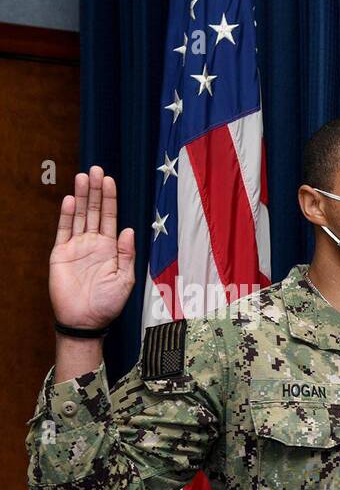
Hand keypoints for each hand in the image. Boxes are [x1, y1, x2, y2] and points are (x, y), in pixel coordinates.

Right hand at [49, 166, 135, 330]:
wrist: (85, 320)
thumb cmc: (108, 303)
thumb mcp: (125, 279)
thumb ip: (126, 254)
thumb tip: (128, 230)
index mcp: (111, 248)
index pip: (110, 217)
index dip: (110, 199)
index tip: (110, 180)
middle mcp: (94, 243)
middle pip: (94, 211)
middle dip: (96, 190)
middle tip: (96, 169)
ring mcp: (77, 246)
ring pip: (79, 216)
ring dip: (81, 196)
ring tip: (83, 177)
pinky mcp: (61, 253)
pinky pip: (64, 230)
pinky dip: (67, 215)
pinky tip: (71, 200)